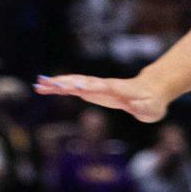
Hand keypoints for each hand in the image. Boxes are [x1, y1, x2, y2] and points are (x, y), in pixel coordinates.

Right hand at [35, 73, 168, 121]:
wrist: (152, 91)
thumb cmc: (153, 103)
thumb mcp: (152, 109)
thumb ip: (144, 108)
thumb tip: (136, 106)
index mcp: (118, 90)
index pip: (102, 87)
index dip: (90, 87)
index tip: (74, 87)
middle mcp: (105, 86)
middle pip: (83, 82)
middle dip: (65, 83)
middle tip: (46, 83)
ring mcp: (97, 88)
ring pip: (74, 83)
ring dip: (57, 84)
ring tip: (38, 85)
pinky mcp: (93, 91)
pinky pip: (73, 88)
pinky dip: (59, 88)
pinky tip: (45, 89)